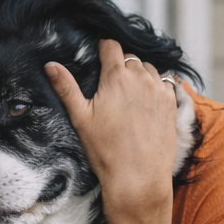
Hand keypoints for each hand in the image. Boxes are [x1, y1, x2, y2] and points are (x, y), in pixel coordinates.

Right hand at [45, 39, 178, 216]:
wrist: (138, 178)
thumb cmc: (107, 151)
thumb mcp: (81, 118)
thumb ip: (66, 87)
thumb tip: (51, 65)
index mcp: (117, 77)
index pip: (111, 46)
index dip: (103, 50)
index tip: (99, 59)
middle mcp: (141, 78)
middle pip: (129, 58)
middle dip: (120, 67)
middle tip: (111, 87)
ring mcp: (160, 90)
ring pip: (148, 69)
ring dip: (139, 75)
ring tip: (129, 97)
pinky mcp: (173, 103)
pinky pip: (164, 84)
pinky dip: (155, 88)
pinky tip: (145, 105)